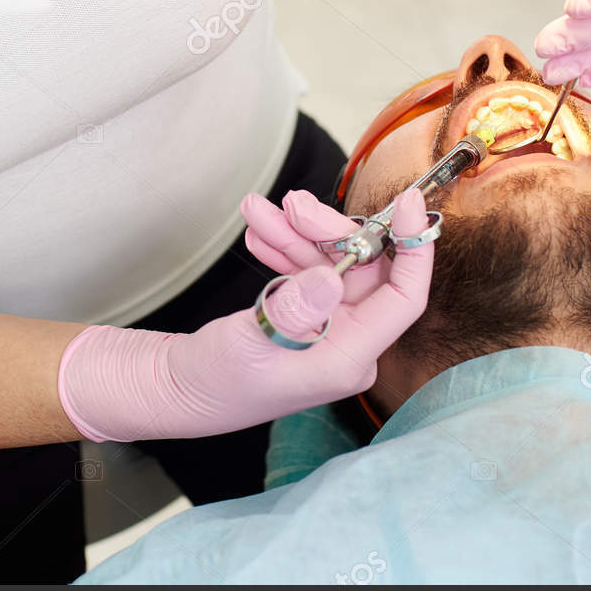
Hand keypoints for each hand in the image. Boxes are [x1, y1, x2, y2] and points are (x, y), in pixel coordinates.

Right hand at [57, 190, 432, 442]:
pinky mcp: (305, 318)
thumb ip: (294, 310)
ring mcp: (327, 329)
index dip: (413, 247)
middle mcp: (347, 342)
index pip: (404, 297)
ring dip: (296, 232)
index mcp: (349, 357)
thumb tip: (330, 277)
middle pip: (361, 267)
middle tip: (291, 204)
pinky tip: (258, 232)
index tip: (409, 201)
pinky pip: (306, 271)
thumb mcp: (253, 341)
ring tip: (258, 210)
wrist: (177, 388)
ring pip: (329, 262)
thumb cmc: (216, 379)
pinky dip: (283, 247)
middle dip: (327, 229)